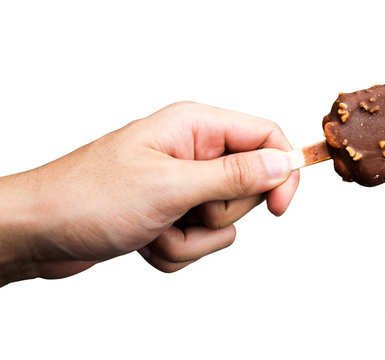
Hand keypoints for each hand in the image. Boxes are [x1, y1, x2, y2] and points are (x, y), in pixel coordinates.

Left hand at [0, 101, 298, 285]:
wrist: (38, 231)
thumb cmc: (90, 198)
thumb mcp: (172, 186)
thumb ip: (235, 174)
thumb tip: (283, 163)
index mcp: (195, 127)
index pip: (265, 136)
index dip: (281, 171)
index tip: (278, 209)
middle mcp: (192, 152)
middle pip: (248, 186)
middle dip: (217, 213)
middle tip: (182, 209)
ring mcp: (182, 186)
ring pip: (224, 222)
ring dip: (191, 238)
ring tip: (154, 227)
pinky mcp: (172, 214)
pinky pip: (200, 242)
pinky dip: (176, 250)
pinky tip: (145, 240)